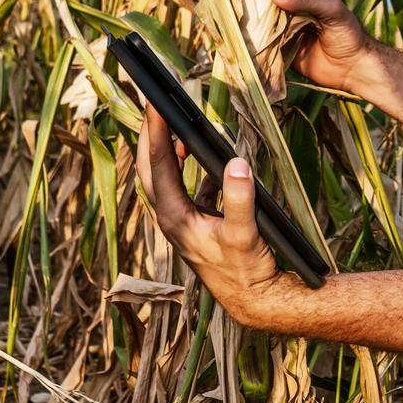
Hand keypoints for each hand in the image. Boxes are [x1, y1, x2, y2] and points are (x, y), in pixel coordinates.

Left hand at [135, 102, 280, 325]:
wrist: (254, 300)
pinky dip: (187, 167)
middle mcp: (172, 218)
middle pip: (148, 169)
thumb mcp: (245, 234)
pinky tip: (203, 156)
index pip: (158, 165)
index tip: (154, 102)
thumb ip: (240, 198)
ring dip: (165, 150)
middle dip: (149, 135)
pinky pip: (184, 187)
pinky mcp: (196, 224)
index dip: (155, 131)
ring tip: (172, 124)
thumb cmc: (247, 271)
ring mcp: (182, 221)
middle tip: (152, 105)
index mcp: (176, 218)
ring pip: (163, 178)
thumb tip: (236, 162)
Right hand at [229, 0, 373, 93]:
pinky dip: (252, 40)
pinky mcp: (283, 50)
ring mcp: (286, 30)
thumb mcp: (332, 9)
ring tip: (228, 11)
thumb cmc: (349, 33)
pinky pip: (264, 43)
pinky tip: (237, 35)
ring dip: (247, 17)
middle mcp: (293, 10)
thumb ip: (305, 0)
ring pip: (263, 20)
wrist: (354, 68)